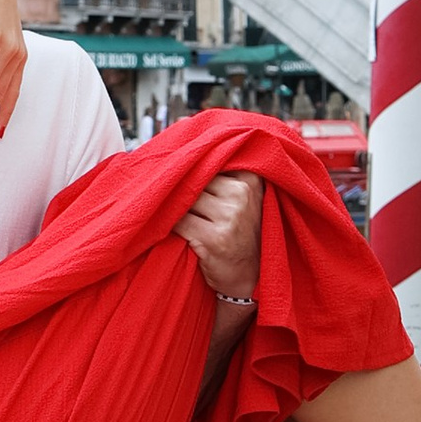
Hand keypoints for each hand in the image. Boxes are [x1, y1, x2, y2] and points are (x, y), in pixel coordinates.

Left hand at [178, 172, 261, 302]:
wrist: (250, 278)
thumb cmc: (240, 234)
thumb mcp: (244, 199)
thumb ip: (224, 175)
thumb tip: (183, 144)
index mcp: (250, 180)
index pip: (209, 160)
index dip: (192, 167)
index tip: (180, 169)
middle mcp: (241, 195)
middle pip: (194, 179)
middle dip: (182, 191)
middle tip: (182, 204)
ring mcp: (229, 216)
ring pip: (184, 199)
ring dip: (175, 209)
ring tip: (180, 218)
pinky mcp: (213, 238)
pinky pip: (178, 221)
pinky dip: (170, 225)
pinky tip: (174, 231)